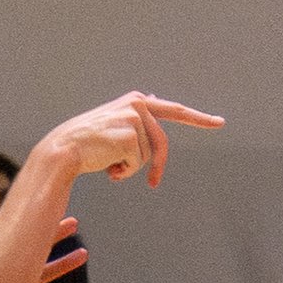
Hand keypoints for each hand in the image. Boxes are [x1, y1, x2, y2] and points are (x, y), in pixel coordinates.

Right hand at [39, 92, 223, 187]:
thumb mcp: (115, 123)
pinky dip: (124, 172)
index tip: (219, 123)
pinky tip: (107, 168)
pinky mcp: (129, 135)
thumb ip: (138, 115)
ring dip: (130, 168)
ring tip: (109, 165)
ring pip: (147, 156)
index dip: (198, 118)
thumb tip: (154, 97)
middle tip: (152, 185)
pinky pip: (137, 164)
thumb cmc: (87, 143)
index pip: (174, 110)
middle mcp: (138, 104)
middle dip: (157, 167)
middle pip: (161, 143)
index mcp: (136, 100)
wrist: (63, 150)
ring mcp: (134, 118)